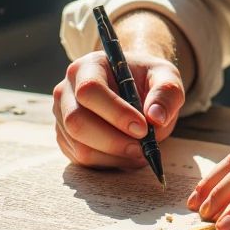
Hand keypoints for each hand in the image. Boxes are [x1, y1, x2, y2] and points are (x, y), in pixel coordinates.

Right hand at [53, 49, 183, 170]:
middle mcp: (67, 90)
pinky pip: (83, 159)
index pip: (89, 89)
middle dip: (113, 141)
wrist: (134, 88)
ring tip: (141, 151)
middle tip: (143, 147)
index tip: (143, 128)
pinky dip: (109, 162)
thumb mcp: (166, 76)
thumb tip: (155, 117)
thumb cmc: (147, 80)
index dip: (115, 112)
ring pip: (80, 146)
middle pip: (77, 121)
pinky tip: (129, 154)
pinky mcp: (66, 139)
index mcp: (88, 66)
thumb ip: (166, 92)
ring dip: (114, 155)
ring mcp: (62, 116)